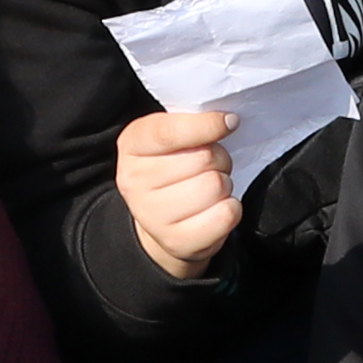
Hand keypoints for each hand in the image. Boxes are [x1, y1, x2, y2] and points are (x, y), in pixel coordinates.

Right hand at [116, 101, 249, 280]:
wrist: (160, 222)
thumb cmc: (172, 168)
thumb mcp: (171, 137)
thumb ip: (190, 123)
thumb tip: (226, 121)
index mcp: (132, 145)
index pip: (169, 132)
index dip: (206, 126)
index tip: (230, 122)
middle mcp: (134, 181)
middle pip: (203, 158)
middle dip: (219, 157)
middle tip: (212, 165)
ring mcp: (153, 216)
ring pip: (216, 185)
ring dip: (225, 184)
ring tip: (211, 187)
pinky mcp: (177, 242)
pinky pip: (226, 215)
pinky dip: (231, 209)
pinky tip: (216, 208)